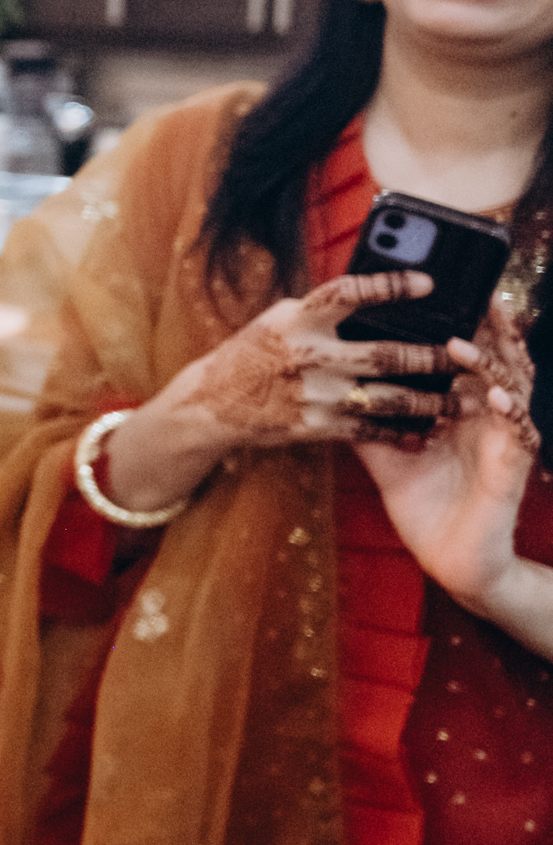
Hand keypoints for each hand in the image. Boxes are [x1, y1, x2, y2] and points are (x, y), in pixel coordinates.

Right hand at [101, 271, 452, 517]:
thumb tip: (372, 298)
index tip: (428, 283)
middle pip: (385, 354)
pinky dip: (401, 433)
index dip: (391, 285)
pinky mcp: (317, 426)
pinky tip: (424, 432)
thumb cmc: (251, 353)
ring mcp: (316, 395)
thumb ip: (322, 311)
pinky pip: (369, 430)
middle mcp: (310, 355)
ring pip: (387, 398)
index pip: (350, 293)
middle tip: (464, 354)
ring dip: (429, 402)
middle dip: (430, 357)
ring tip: (460, 402)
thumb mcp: (280, 319)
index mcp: (298, 319)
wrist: (212, 404)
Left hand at [359, 305, 550, 639]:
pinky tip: (493, 399)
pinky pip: (518, 432)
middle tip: (468, 292)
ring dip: (487, 364)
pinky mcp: (513, 465)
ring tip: (461, 344)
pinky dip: (507, 413)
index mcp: (459, 402)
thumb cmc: (422, 500)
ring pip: (508, 385)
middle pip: (494, 354)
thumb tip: (325, 380)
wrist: (451, 558)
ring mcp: (502, 436)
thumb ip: (363, 414)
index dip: (458, 317)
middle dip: (485, 324)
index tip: (437, 286)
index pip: (462, 348)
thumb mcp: (384, 452)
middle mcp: (486, 411)